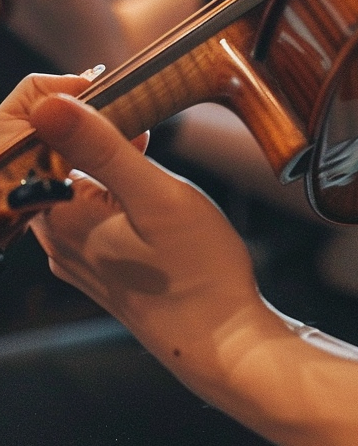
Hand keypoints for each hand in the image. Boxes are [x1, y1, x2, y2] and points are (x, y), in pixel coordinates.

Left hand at [26, 88, 268, 404]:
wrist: (222, 341)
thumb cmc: (198, 271)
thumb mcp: (156, 195)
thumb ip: (101, 147)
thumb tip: (46, 104)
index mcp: (61, 215)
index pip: (49, 139)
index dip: (88, 111)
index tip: (130, 107)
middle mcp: (56, 238)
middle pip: (62, 161)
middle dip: (100, 136)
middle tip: (149, 133)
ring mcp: (74, 256)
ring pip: (79, 185)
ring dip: (111, 163)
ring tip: (153, 160)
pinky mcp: (95, 267)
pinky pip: (91, 211)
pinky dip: (116, 192)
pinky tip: (150, 198)